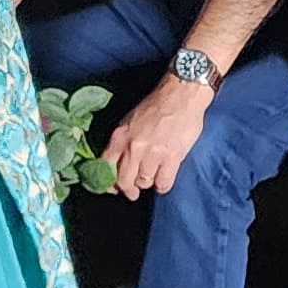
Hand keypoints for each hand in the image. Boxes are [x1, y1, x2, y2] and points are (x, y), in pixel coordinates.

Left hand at [99, 74, 215, 197]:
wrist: (181, 94)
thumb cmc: (157, 104)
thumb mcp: (130, 120)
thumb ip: (122, 141)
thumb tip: (117, 162)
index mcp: (119, 136)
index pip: (105, 167)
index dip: (108, 182)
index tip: (113, 187)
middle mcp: (133, 147)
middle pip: (123, 181)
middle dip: (128, 190)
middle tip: (132, 192)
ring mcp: (153, 154)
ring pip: (144, 183)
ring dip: (147, 182)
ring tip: (152, 176)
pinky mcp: (172, 158)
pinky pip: (163, 184)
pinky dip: (162, 185)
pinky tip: (164, 178)